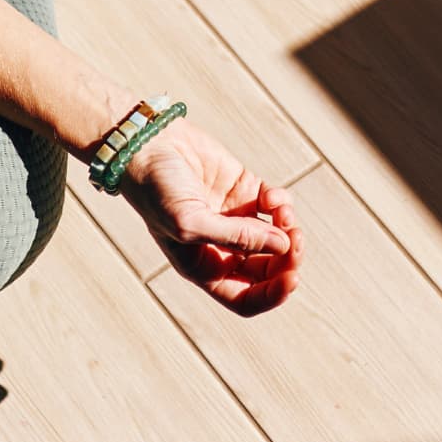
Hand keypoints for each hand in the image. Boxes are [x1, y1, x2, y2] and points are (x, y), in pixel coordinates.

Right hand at [117, 118, 301, 315]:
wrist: (146, 144)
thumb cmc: (155, 190)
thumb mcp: (189, 222)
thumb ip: (237, 238)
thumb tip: (284, 246)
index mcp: (204, 266)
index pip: (246, 297)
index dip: (272, 295)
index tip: (291, 278)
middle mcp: (222, 247)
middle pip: (268, 270)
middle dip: (287, 260)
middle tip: (295, 241)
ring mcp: (235, 217)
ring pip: (278, 237)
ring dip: (289, 228)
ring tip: (282, 212)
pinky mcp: (244, 189)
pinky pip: (276, 205)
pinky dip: (281, 202)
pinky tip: (271, 196)